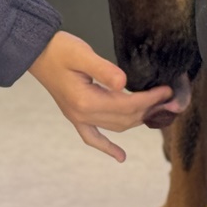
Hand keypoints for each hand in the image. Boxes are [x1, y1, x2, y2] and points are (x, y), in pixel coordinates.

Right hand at [27, 31, 179, 162]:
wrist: (37, 52)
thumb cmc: (59, 49)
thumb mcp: (82, 54)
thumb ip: (104, 69)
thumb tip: (125, 83)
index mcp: (86, 101)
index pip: (127, 105)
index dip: (150, 99)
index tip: (167, 91)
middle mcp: (82, 114)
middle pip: (125, 118)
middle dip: (149, 110)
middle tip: (169, 100)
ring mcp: (78, 118)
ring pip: (115, 127)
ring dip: (137, 121)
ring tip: (156, 112)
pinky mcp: (74, 115)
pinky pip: (92, 138)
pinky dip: (107, 147)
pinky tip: (120, 156)